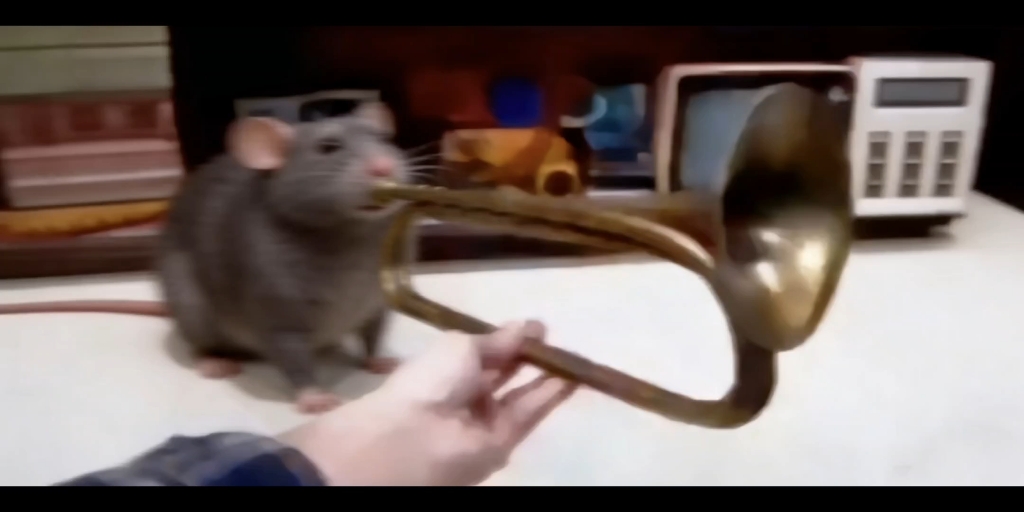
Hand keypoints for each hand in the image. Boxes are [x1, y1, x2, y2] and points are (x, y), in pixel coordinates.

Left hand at [280, 320, 576, 485]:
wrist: (419, 436)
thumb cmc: (432, 379)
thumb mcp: (462, 346)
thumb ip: (497, 341)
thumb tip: (525, 327)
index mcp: (445, 368)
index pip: (482, 353)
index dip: (508, 340)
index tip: (536, 327)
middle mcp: (465, 394)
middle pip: (502, 374)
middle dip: (528, 357)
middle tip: (555, 340)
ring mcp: (485, 419)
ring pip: (521, 395)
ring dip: (546, 376)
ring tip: (571, 356)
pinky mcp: (504, 441)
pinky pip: (530, 413)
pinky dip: (550, 395)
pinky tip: (571, 376)